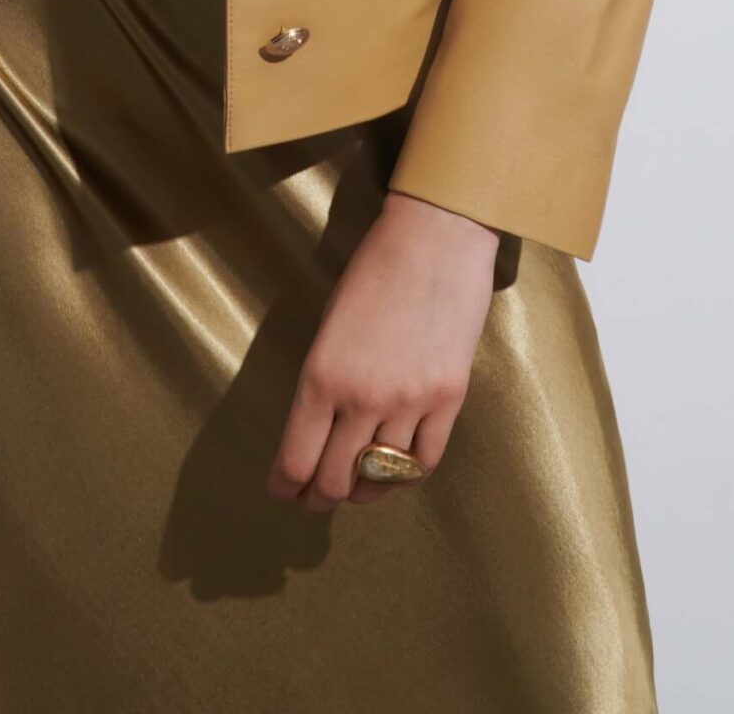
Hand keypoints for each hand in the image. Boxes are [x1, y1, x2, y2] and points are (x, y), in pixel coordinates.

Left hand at [266, 188, 498, 509]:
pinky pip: (424, 461)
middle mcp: (362, 398)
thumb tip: (318, 432)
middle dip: (320, 497)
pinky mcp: (449, 398)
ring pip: (381, 479)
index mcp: (321, 375)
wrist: (435, 236)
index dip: (286, 488)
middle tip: (316, 498)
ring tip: (359, 488)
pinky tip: (398, 466)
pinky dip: (407, 473)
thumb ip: (323, 382)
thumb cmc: (375, 270)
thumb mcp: (330, 326)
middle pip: (334, 482)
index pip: (295, 462)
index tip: (284, 492)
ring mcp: (409, 402)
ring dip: (365, 490)